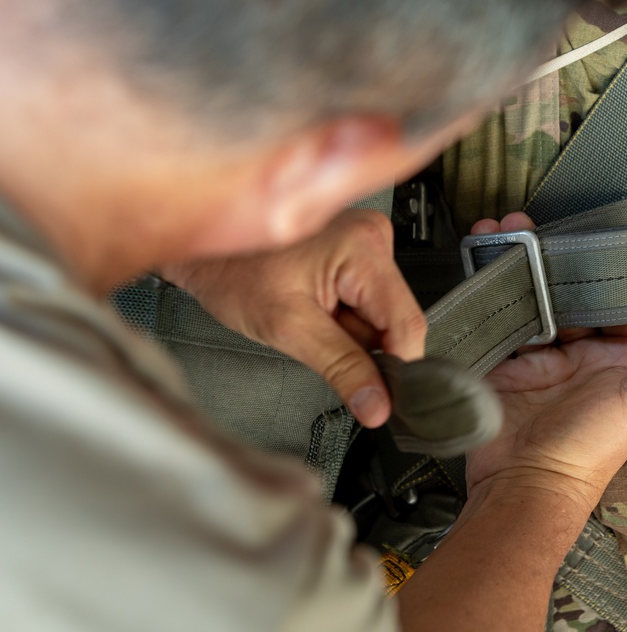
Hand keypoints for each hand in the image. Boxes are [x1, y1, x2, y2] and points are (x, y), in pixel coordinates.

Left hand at [162, 209, 425, 426]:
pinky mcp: (357, 254)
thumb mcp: (287, 328)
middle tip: (318, 338)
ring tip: (310, 318)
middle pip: (395, 321)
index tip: (379, 396)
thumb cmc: (231, 272)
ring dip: (351, 333)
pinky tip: (315, 309)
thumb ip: (341, 368)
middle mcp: (374, 238)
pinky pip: (368, 305)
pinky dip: (344, 319)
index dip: (394, 367)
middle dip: (362, 345)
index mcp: (364, 246)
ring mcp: (367, 244)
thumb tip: (377, 404)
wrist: (203, 251)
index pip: (406, 324)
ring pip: (381, 317)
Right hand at [464, 214, 626, 509]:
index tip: (586, 234)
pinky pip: (500, 322)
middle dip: (549, 260)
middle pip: (566, 295)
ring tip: (501, 235)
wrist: (527, 484)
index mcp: (619, 360)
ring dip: (517, 270)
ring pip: (531, 301)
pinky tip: (484, 268)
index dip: (601, 269)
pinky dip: (492, 296)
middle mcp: (580, 356)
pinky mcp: (504, 365)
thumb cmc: (592, 450)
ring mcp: (539, 360)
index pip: (614, 302)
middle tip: (529, 226)